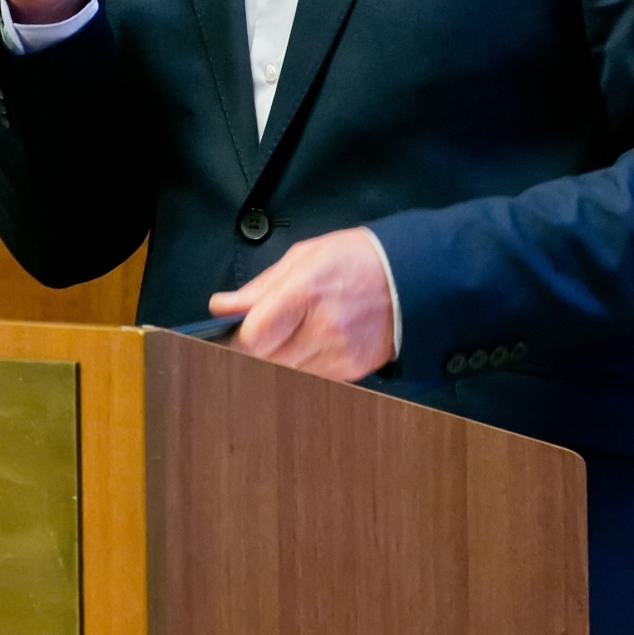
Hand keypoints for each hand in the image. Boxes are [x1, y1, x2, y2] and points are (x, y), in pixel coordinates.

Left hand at [208, 228, 394, 381]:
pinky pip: (311, 377)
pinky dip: (303, 364)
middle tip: (260, 333)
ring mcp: (338, 354)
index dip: (236, 339)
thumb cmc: (356, 259)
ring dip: (279, 358)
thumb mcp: (304, 256)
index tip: (232, 334)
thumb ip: (260, 286)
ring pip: (286, 373)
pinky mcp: (351, 372)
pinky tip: (313, 342)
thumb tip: (222, 306)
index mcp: (305, 292)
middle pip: (266, 361)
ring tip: (291, 332)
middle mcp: (322, 328)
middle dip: (255, 350)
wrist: (411, 278)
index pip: (254, 337)